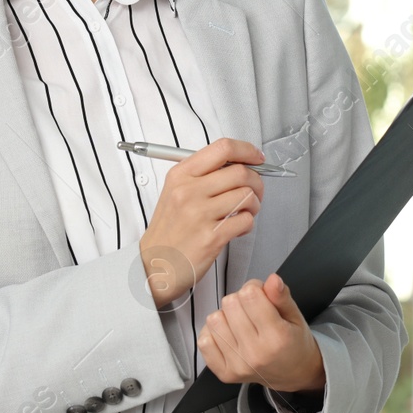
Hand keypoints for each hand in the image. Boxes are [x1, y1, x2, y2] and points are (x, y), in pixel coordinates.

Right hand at [139, 138, 265, 309]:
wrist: (154, 264)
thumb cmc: (169, 229)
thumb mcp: (175, 191)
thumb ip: (204, 175)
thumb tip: (240, 163)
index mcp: (181, 175)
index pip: (222, 148)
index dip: (247, 150)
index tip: (257, 158)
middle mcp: (188, 191)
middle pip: (240, 172)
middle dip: (257, 181)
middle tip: (255, 191)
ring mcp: (199, 214)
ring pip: (247, 196)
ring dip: (254, 204)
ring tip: (245, 211)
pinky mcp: (210, 237)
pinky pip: (245, 220)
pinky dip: (248, 223)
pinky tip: (237, 227)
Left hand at [197, 273, 325, 393]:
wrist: (293, 374)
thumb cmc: (294, 343)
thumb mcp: (295, 316)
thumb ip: (281, 297)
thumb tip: (272, 279)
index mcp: (277, 337)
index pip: (250, 294)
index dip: (254, 287)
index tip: (261, 295)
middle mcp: (255, 353)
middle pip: (230, 304)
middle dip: (240, 300)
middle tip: (252, 311)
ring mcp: (237, 365)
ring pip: (214, 319)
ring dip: (226, 316)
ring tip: (240, 323)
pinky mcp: (225, 373)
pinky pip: (204, 341)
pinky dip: (214, 333)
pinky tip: (229, 335)